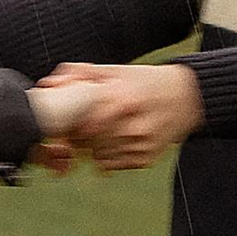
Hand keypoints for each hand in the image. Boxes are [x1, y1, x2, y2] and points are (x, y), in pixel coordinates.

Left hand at [35, 61, 202, 172]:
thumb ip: (81, 73)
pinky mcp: (148, 157)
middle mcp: (132, 123)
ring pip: (99, 157)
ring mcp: (141, 143)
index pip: (81, 122)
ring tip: (101, 134)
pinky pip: (115, 164)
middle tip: (78, 132)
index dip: (69, 125)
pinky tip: (116, 142)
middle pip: (88, 143)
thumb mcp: (115, 71)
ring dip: (92, 150)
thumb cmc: (144, 81)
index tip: (66, 121)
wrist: (188, 96)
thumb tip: (48, 82)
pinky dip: (109, 157)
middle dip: (78, 139)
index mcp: (120, 98)